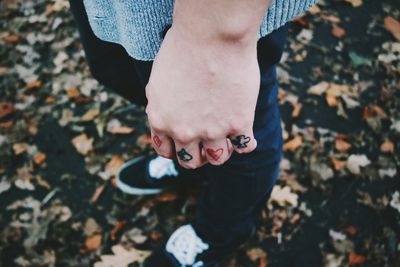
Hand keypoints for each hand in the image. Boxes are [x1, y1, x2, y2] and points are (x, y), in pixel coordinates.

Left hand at [145, 28, 259, 168]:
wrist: (212, 36)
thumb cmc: (182, 49)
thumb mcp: (158, 80)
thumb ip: (160, 106)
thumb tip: (163, 119)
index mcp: (161, 121)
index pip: (166, 151)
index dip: (176, 148)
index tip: (186, 142)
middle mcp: (184, 131)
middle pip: (191, 161)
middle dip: (198, 154)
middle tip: (206, 142)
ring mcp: (212, 131)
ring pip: (218, 158)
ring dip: (221, 150)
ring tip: (226, 135)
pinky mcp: (239, 124)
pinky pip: (245, 146)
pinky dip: (246, 141)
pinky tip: (245, 131)